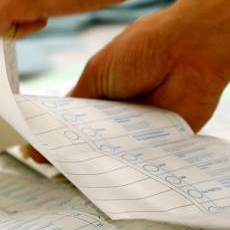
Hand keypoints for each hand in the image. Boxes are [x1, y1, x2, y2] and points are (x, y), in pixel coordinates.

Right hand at [24, 8, 229, 162]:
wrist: (190, 50)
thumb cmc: (142, 50)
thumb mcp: (95, 74)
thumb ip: (74, 105)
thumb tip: (50, 125)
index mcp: (100, 96)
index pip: (73, 124)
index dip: (57, 138)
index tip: (39, 155)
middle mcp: (119, 115)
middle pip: (93, 144)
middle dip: (77, 157)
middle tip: (58, 172)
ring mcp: (141, 130)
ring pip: (116, 156)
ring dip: (103, 166)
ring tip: (82, 180)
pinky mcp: (165, 142)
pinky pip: (146, 160)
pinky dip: (133, 170)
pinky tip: (115, 180)